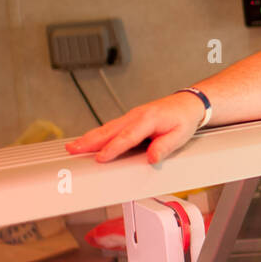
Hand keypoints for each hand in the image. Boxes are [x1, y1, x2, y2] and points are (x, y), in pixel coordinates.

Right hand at [64, 92, 204, 164]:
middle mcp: (136, 116)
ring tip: (73, 146)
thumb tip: (151, 158)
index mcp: (148, 119)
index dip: (113, 148)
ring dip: (89, 137)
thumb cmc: (183, 119)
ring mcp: (131, 116)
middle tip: (73, 149)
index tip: (101, 157)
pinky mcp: (129, 119)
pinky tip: (87, 141)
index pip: (128, 136)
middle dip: (90, 141)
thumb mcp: (180, 136)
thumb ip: (164, 147)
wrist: (187, 103)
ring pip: (107, 128)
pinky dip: (97, 134)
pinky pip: (111, 127)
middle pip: (109, 130)